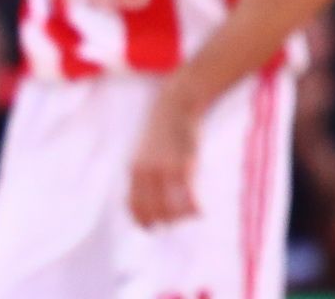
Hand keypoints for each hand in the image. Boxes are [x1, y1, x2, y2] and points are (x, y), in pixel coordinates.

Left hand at [128, 86, 201, 227]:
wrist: (175, 106)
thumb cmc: (162, 130)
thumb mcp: (145, 152)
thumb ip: (144, 172)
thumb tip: (150, 195)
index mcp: (133, 169)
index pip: (132, 204)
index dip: (141, 220)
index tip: (151, 229)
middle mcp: (145, 172)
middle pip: (152, 212)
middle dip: (164, 222)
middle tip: (176, 223)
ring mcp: (164, 170)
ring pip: (171, 209)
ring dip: (182, 218)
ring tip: (191, 214)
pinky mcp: (184, 166)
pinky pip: (189, 198)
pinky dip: (195, 209)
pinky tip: (201, 211)